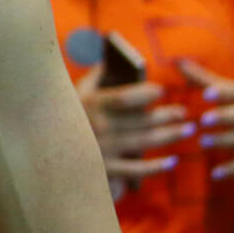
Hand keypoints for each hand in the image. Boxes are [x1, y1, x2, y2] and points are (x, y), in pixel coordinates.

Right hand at [76, 67, 189, 187]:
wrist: (46, 152)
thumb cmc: (65, 117)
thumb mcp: (73, 94)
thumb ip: (92, 77)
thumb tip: (111, 61)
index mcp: (91, 105)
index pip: (126, 97)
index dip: (146, 93)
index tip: (161, 91)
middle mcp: (99, 126)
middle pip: (143, 120)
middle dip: (168, 115)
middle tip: (184, 113)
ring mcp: (103, 149)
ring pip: (145, 142)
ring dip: (170, 136)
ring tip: (187, 130)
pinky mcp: (105, 170)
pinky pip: (137, 170)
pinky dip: (157, 167)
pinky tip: (172, 162)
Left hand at [178, 60, 233, 179]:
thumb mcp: (232, 90)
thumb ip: (203, 78)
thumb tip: (176, 60)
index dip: (224, 92)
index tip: (206, 93)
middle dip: (226, 117)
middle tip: (204, 119)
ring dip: (226, 141)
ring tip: (204, 142)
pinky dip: (232, 169)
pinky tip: (215, 174)